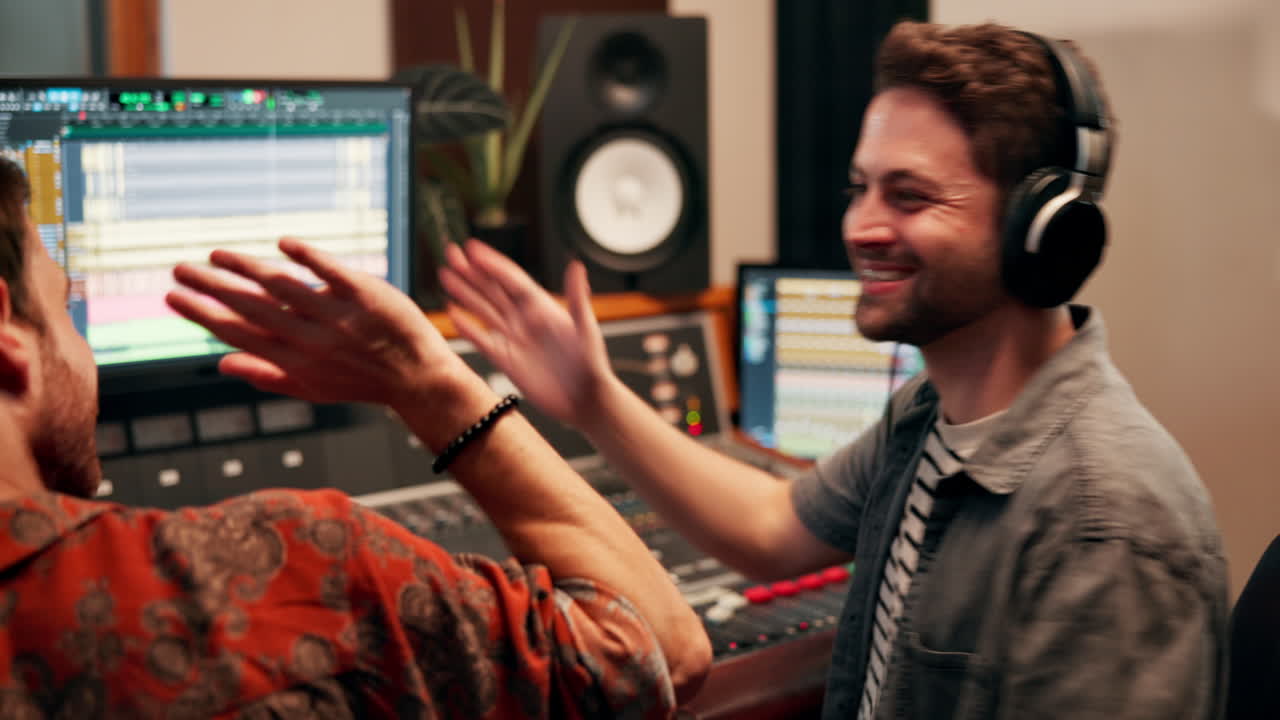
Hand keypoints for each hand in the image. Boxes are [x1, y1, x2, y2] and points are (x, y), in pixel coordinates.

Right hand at [166, 238, 464, 407]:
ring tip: (216, 253)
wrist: (417, 378)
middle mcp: (310, 338)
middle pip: (251, 307)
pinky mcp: (365, 295)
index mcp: (293, 360)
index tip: (172, 295)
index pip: (237, 334)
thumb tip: (221, 364)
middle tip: (178, 268)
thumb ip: (266, 375)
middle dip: (211, 287)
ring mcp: (338, 316)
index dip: (202, 314)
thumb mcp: (311, 388)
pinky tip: (281, 243)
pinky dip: (308, 258)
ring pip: (283, 287)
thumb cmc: (359, 381)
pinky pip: (332, 273)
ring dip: (247, 268)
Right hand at [439, 240, 612, 427]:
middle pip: (493, 289)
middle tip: (452, 252)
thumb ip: (577, 298)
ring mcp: (514, 338)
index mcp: (542, 307)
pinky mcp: (506, 360)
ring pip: (484, 310)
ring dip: (465, 293)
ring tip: (445, 275)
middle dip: (472, 271)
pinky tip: (452, 314)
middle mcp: (525, 319)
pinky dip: (467, 327)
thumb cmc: (592, 364)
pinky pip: (482, 340)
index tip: (472, 248)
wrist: (585, 400)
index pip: (511, 279)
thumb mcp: (585, 328)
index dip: (492, 263)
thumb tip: (577, 266)